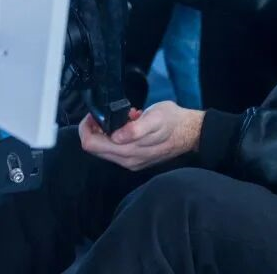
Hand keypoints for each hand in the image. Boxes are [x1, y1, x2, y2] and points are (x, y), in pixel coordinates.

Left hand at [78, 102, 204, 170]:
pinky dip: (115, 139)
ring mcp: (131, 162)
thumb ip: (136, 128)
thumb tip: (116, 136)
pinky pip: (115, 152)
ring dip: (106, 133)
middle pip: (95, 149)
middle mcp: (127, 160)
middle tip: (105, 115)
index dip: (87, 127)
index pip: (91, 144)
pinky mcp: (135, 161)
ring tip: (121, 119)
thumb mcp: (155, 118)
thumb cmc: (173, 121)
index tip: (94, 114)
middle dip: (95, 130)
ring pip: (104, 151)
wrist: (190, 132)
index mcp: (128, 150)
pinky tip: (127, 128)